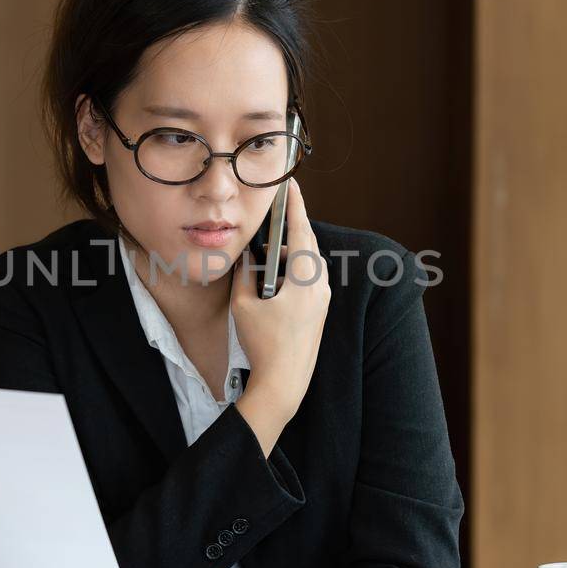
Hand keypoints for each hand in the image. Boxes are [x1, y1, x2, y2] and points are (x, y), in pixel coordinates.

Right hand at [231, 178, 330, 454]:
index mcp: (305, 278)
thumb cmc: (265, 344)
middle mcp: (320, 286)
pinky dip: (293, 269)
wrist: (284, 383)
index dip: (294, 205)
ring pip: (309, 263)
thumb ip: (245, 273)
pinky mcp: (319, 312)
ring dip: (291, 251)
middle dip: (290, 227)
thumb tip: (246, 255)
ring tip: (269, 245)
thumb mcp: (244, 304)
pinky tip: (275, 274)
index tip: (291, 184)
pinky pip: (309, 279)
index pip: (301, 230)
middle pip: (307, 245)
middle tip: (275, 212)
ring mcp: (322, 300)